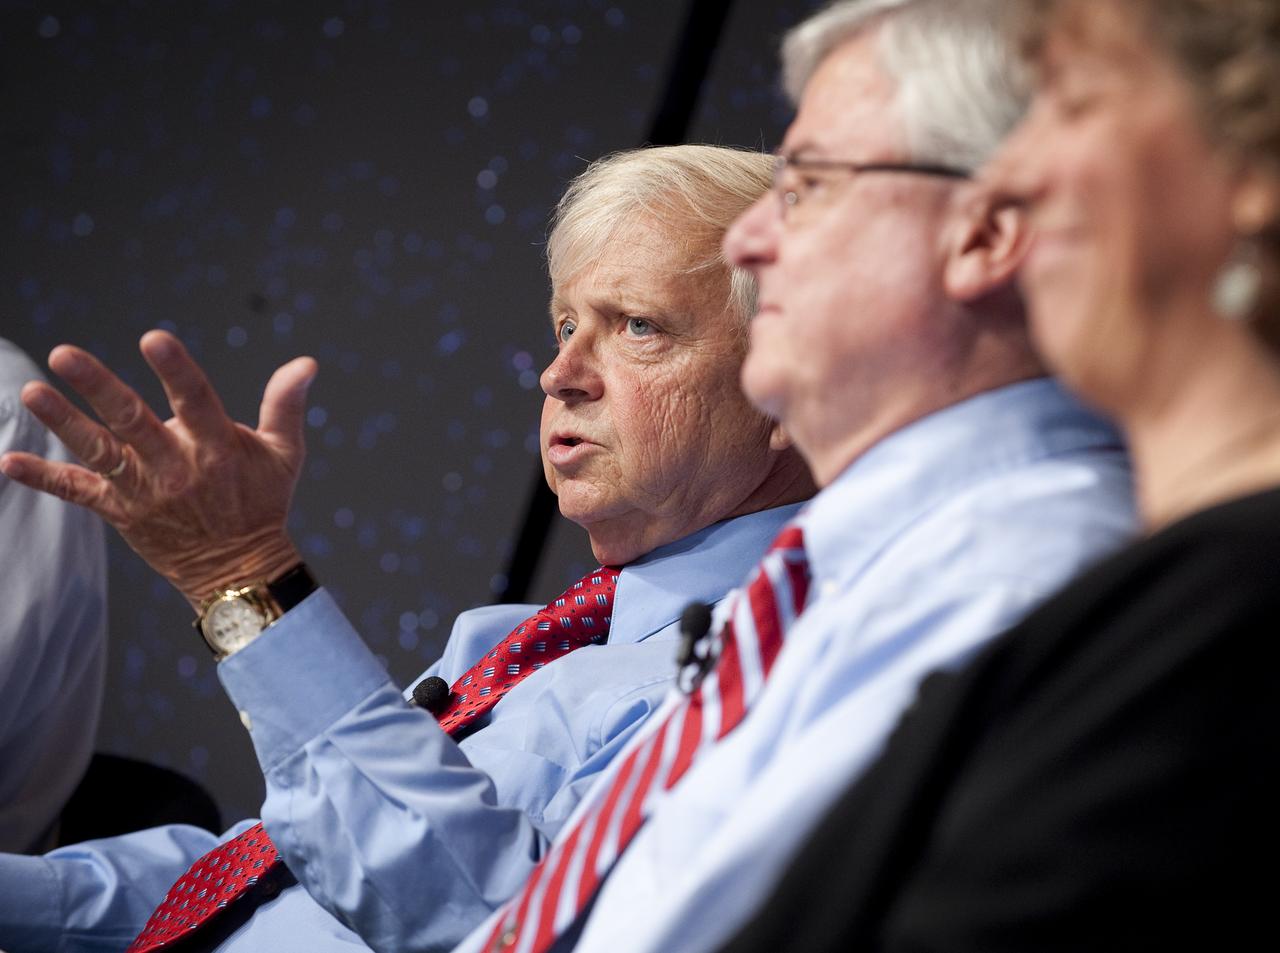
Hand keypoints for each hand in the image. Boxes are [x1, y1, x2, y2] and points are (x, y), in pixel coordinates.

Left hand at [0, 330, 317, 608]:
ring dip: (63, 422)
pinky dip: (43, 477)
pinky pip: (76, 493)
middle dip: (99, 388)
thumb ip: (286, 404)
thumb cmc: (262, 502)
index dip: (176, 371)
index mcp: (218, 449)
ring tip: (32, 391)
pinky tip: (8, 461)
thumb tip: (306, 363)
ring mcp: (144, 493)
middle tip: (65, 354)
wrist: (239, 571)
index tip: (153, 339)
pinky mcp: (120, 513)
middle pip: (133, 423)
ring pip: (99, 453)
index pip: (196, 402)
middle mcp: (178, 469)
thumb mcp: (284, 453)